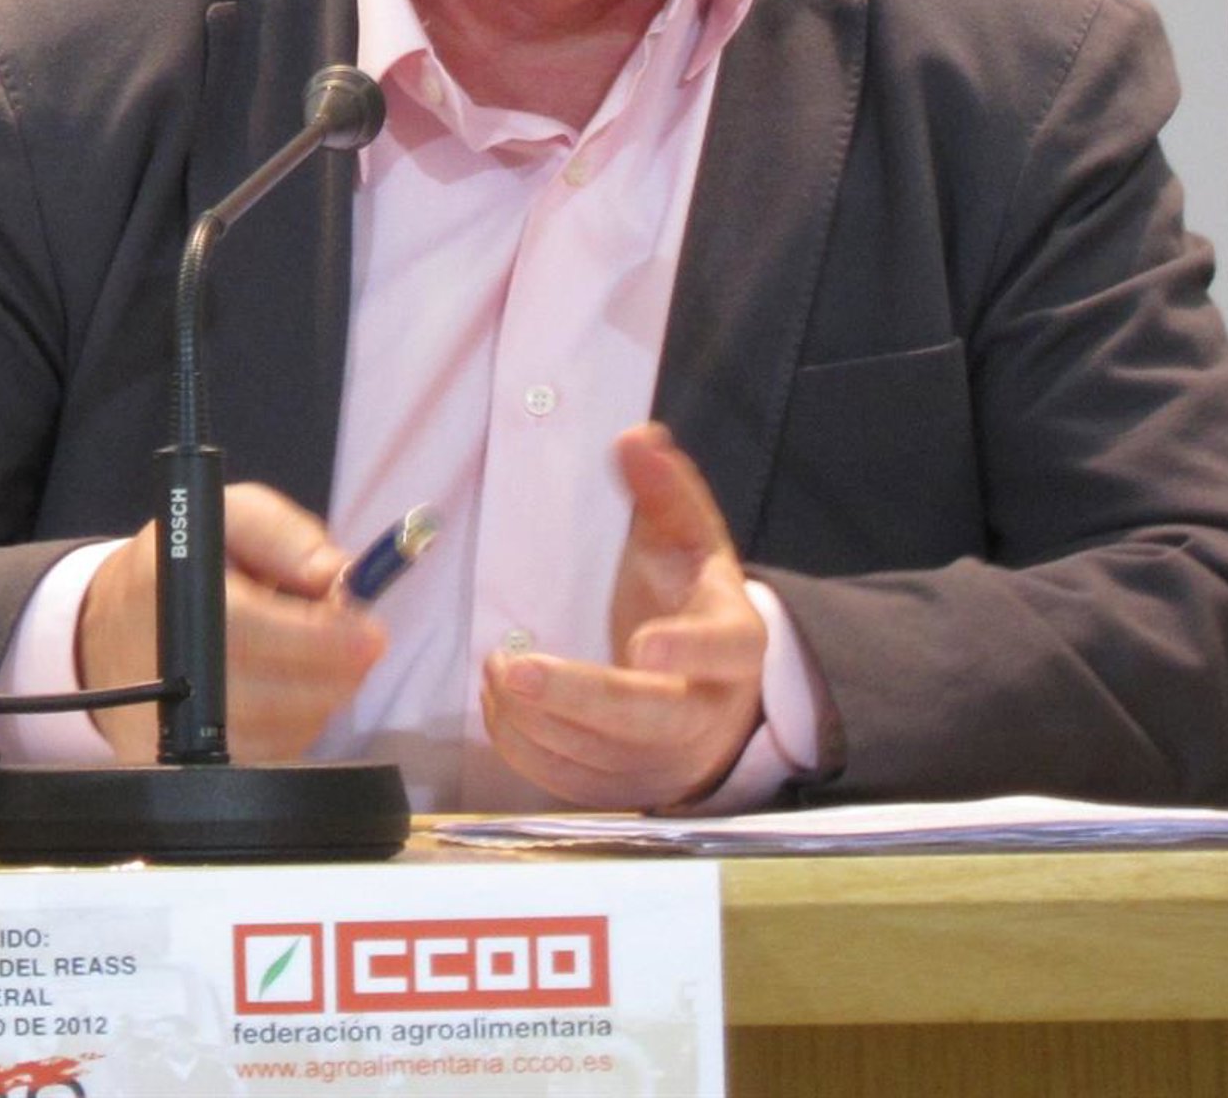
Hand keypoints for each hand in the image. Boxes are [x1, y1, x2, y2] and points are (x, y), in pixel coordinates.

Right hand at [77, 484, 386, 762]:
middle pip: (276, 696)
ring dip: (321, 697)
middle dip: (338, 672)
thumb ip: (284, 534)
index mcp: (182, 600)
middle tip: (365, 644)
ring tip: (323, 657)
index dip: (324, 640)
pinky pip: (265, 756)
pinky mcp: (183, 763)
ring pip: (280, 732)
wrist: (109, 627)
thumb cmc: (180, 563)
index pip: (257, 634)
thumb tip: (337, 573)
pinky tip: (294, 687)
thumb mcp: (227, 516)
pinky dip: (296, 725)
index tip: (371, 635)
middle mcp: (174, 674)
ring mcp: (174, 728)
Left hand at [480, 422, 765, 810]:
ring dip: (538, 717)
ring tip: (494, 669)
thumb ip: (664, 490)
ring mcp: (667, 761)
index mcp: (734, 642)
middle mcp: (707, 711)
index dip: (689, 650)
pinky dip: (528, 748)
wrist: (711, 693)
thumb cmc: (689, 602)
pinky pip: (573, 783)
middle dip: (578, 696)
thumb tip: (636, 436)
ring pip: (601, 755)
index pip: (724, 648)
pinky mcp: (627, 791)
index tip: (643, 644)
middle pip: (649, 718)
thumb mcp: (689, 540)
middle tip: (513, 667)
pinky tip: (501, 705)